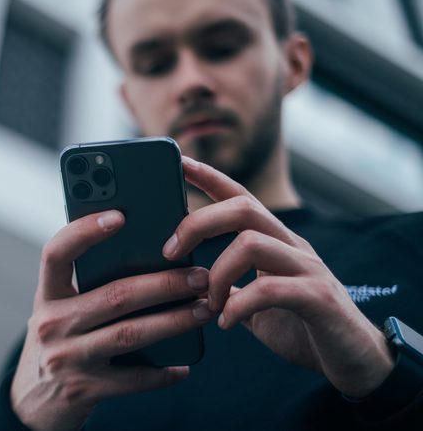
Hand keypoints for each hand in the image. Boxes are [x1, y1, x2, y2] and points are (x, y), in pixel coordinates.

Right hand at [11, 210, 212, 430]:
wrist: (32, 404)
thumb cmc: (57, 343)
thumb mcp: (59, 311)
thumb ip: (87, 286)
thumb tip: (149, 257)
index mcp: (46, 295)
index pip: (56, 253)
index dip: (84, 231)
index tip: (120, 215)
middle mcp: (52, 324)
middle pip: (114, 294)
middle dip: (164, 283)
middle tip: (199, 276)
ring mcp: (67, 358)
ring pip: (130, 333)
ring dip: (173, 321)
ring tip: (203, 309)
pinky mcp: (84, 390)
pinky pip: (132, 379)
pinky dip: (161, 372)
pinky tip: (183, 365)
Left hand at [162, 156, 393, 397]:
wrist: (357, 363)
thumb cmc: (303, 329)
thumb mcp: (257, 304)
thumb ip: (230, 288)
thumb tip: (192, 282)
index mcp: (276, 243)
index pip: (240, 197)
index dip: (210, 177)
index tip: (179, 161)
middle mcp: (293, 246)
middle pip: (242, 208)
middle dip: (198, 223)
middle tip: (169, 251)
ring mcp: (309, 269)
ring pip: (251, 243)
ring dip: (217, 275)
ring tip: (208, 304)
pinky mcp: (320, 298)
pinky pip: (270, 289)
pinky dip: (238, 306)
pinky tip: (226, 323)